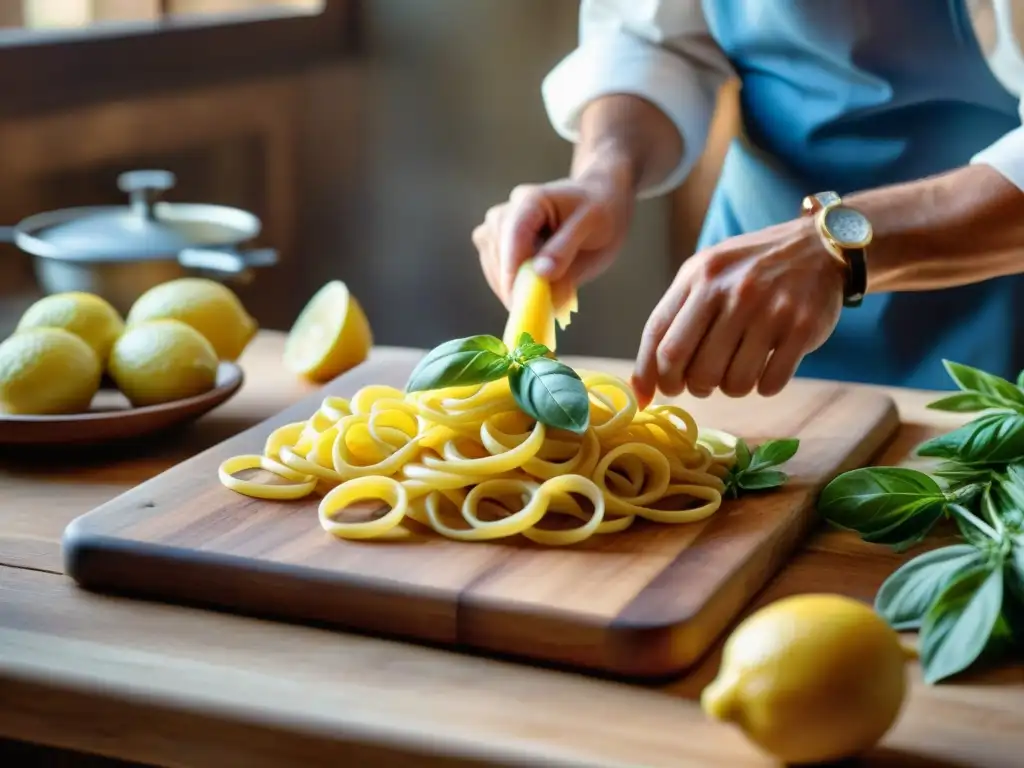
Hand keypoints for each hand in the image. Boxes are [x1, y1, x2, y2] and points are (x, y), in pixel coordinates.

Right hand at [472, 156, 634, 309]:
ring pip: (491, 261)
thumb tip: (541, 276)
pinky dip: (508, 285)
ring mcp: (499, 224)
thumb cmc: (601, 214)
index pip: (514, 234)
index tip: (519, 301)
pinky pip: (493, 266)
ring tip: (536, 304)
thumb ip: (566, 250)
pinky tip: (530, 294)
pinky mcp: (496, 240)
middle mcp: (509, 208)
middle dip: (512, 283)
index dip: (513, 269)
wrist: (600, 201)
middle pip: (497, 250)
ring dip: (508, 287)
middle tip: (535, 313)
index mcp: (533, 200)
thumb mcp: (593, 228)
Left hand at [631, 216, 844, 402]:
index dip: (649, 374)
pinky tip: (767, 368)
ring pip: (732, 383)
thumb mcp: (706, 274)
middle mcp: (732, 291)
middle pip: (691, 367)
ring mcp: (769, 309)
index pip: (658, 337)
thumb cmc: (750, 269)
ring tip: (737, 370)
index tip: (650, 395)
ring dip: (730, 388)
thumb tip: (642, 385)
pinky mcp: (802, 328)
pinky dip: (764, 386)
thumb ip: (674, 319)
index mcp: (700, 276)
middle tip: (701, 383)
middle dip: (691, 387)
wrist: (819, 246)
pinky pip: (770, 383)